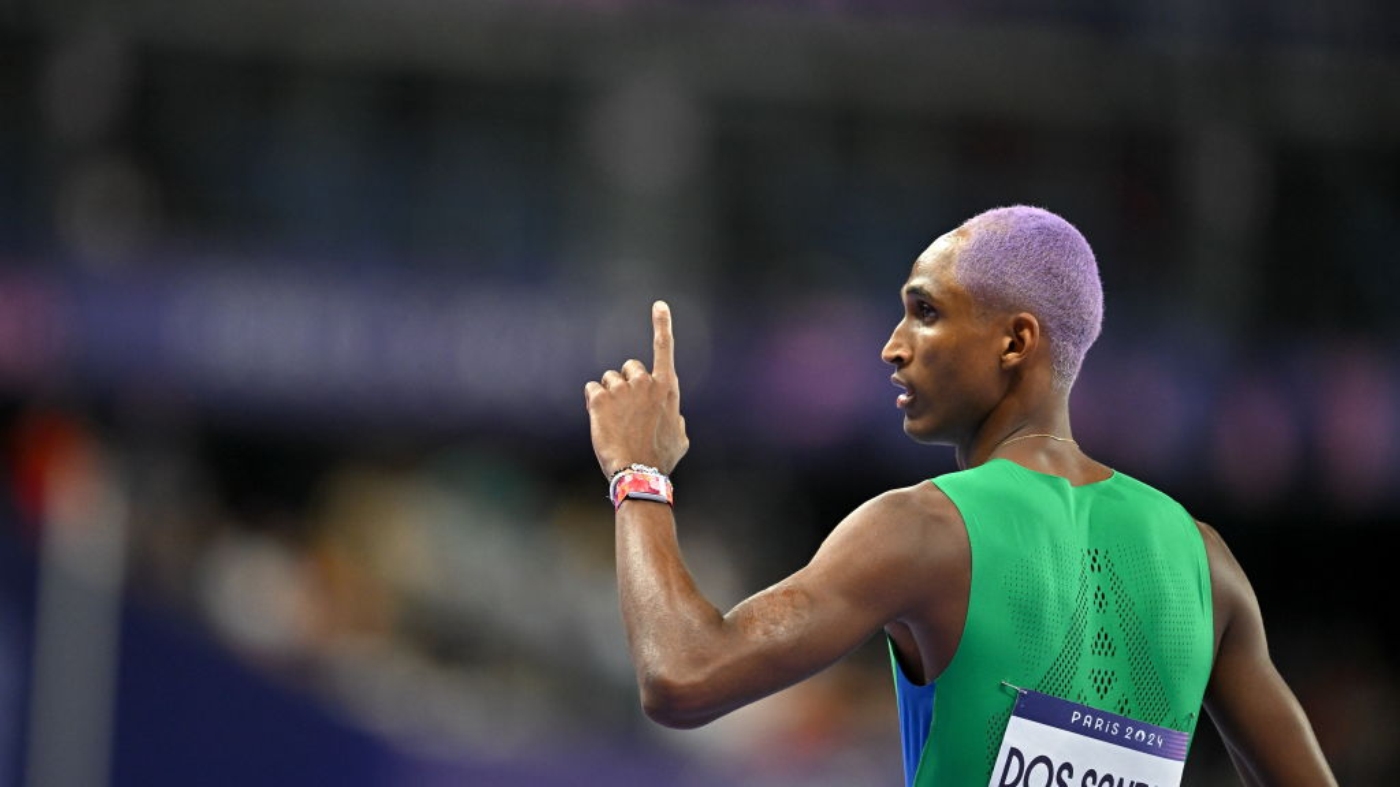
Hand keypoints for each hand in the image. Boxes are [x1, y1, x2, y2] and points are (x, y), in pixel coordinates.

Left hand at [585, 301, 689, 478]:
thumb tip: (674, 416)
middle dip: (627, 383)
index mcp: (667, 388)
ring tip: (615, 422)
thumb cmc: (661, 459)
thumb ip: (676, 419)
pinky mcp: (599, 399)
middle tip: (627, 411)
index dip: (662, 325)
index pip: (664, 349)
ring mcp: (621, 389)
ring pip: (609, 380)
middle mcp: (645, 382)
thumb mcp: (680, 438)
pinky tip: (602, 422)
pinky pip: (591, 390)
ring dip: (609, 396)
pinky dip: (593, 404)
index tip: (659, 305)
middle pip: (630, 367)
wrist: (638, 473)